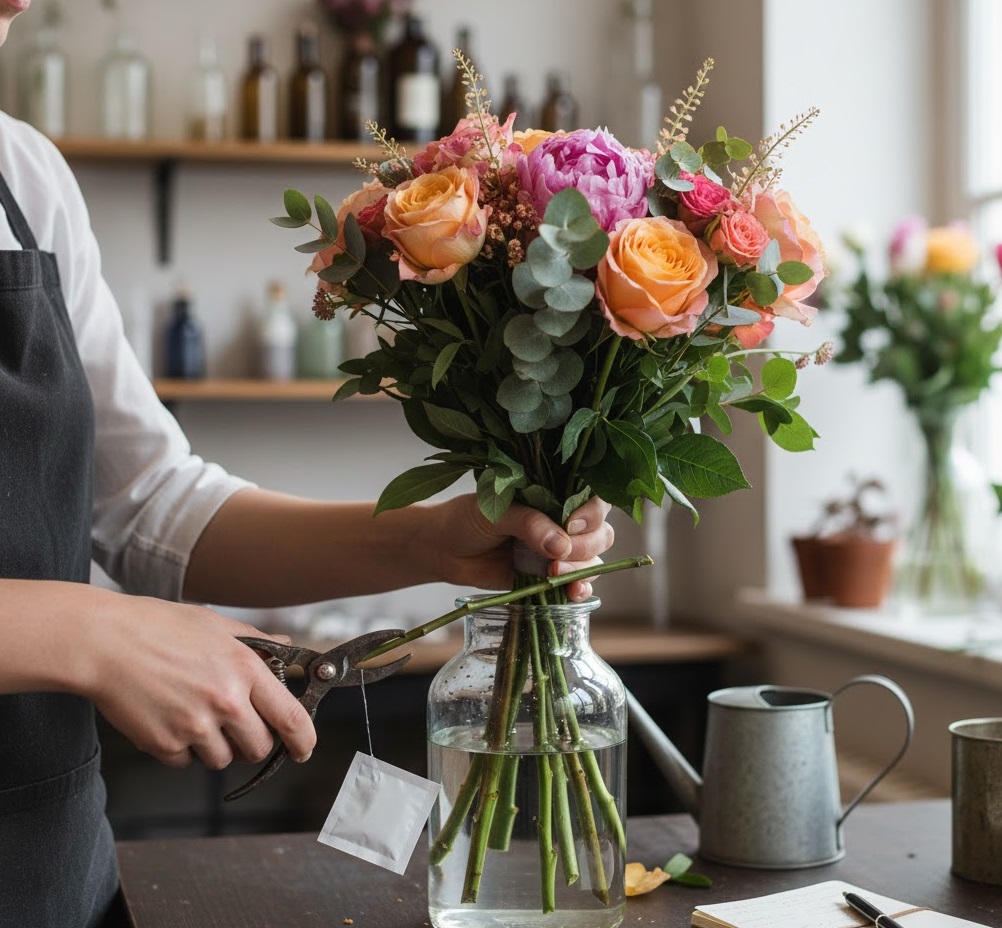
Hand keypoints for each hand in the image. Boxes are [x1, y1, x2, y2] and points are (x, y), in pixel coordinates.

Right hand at [83, 591, 315, 769]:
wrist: (103, 642)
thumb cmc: (157, 627)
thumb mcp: (216, 625)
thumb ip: (256, 642)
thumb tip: (286, 648)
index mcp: (244, 669)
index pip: (290, 717)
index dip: (303, 739)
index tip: (303, 748)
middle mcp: (225, 701)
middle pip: (259, 748)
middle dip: (252, 741)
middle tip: (235, 723)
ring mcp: (194, 725)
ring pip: (222, 759)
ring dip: (215, 746)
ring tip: (193, 712)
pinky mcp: (163, 744)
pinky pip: (185, 762)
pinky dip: (181, 749)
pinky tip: (168, 718)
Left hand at [427, 494, 613, 599]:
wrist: (443, 549)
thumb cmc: (466, 519)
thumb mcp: (496, 513)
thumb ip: (529, 524)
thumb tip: (562, 546)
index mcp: (554, 494)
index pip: (593, 497)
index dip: (592, 511)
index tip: (571, 523)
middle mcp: (563, 521)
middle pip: (600, 531)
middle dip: (586, 545)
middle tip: (558, 555)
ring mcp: (558, 550)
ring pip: (593, 558)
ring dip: (582, 569)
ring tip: (555, 573)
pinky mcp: (549, 576)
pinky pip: (577, 584)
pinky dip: (581, 589)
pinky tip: (574, 592)